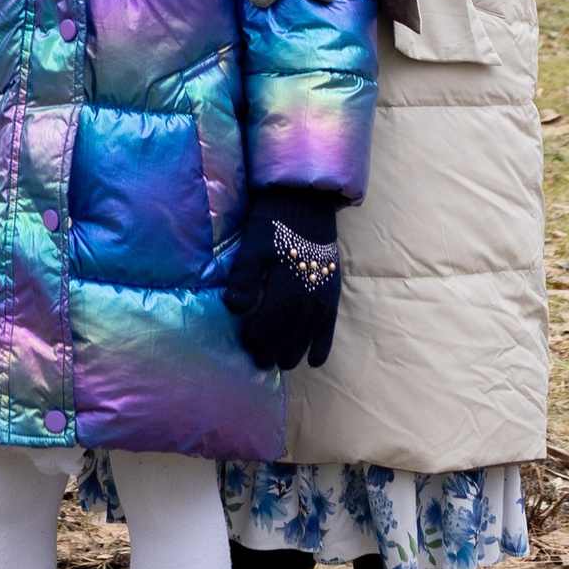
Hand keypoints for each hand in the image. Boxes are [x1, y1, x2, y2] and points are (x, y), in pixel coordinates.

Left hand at [224, 186, 342, 369]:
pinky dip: (322, 346)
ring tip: (282, 363)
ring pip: (309, 335)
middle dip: (274, 351)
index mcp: (287, 285)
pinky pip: (329, 327)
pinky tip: (314, 361)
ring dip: (294, 352)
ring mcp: (323, 297)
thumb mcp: (253, 246)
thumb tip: (236, 308)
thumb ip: (245, 278)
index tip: (246, 344)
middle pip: (290, 334)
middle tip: (260, 362)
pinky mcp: (332, 294)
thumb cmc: (274, 224)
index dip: (257, 337)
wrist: (306, 205)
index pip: (270, 323)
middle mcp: (309, 297)